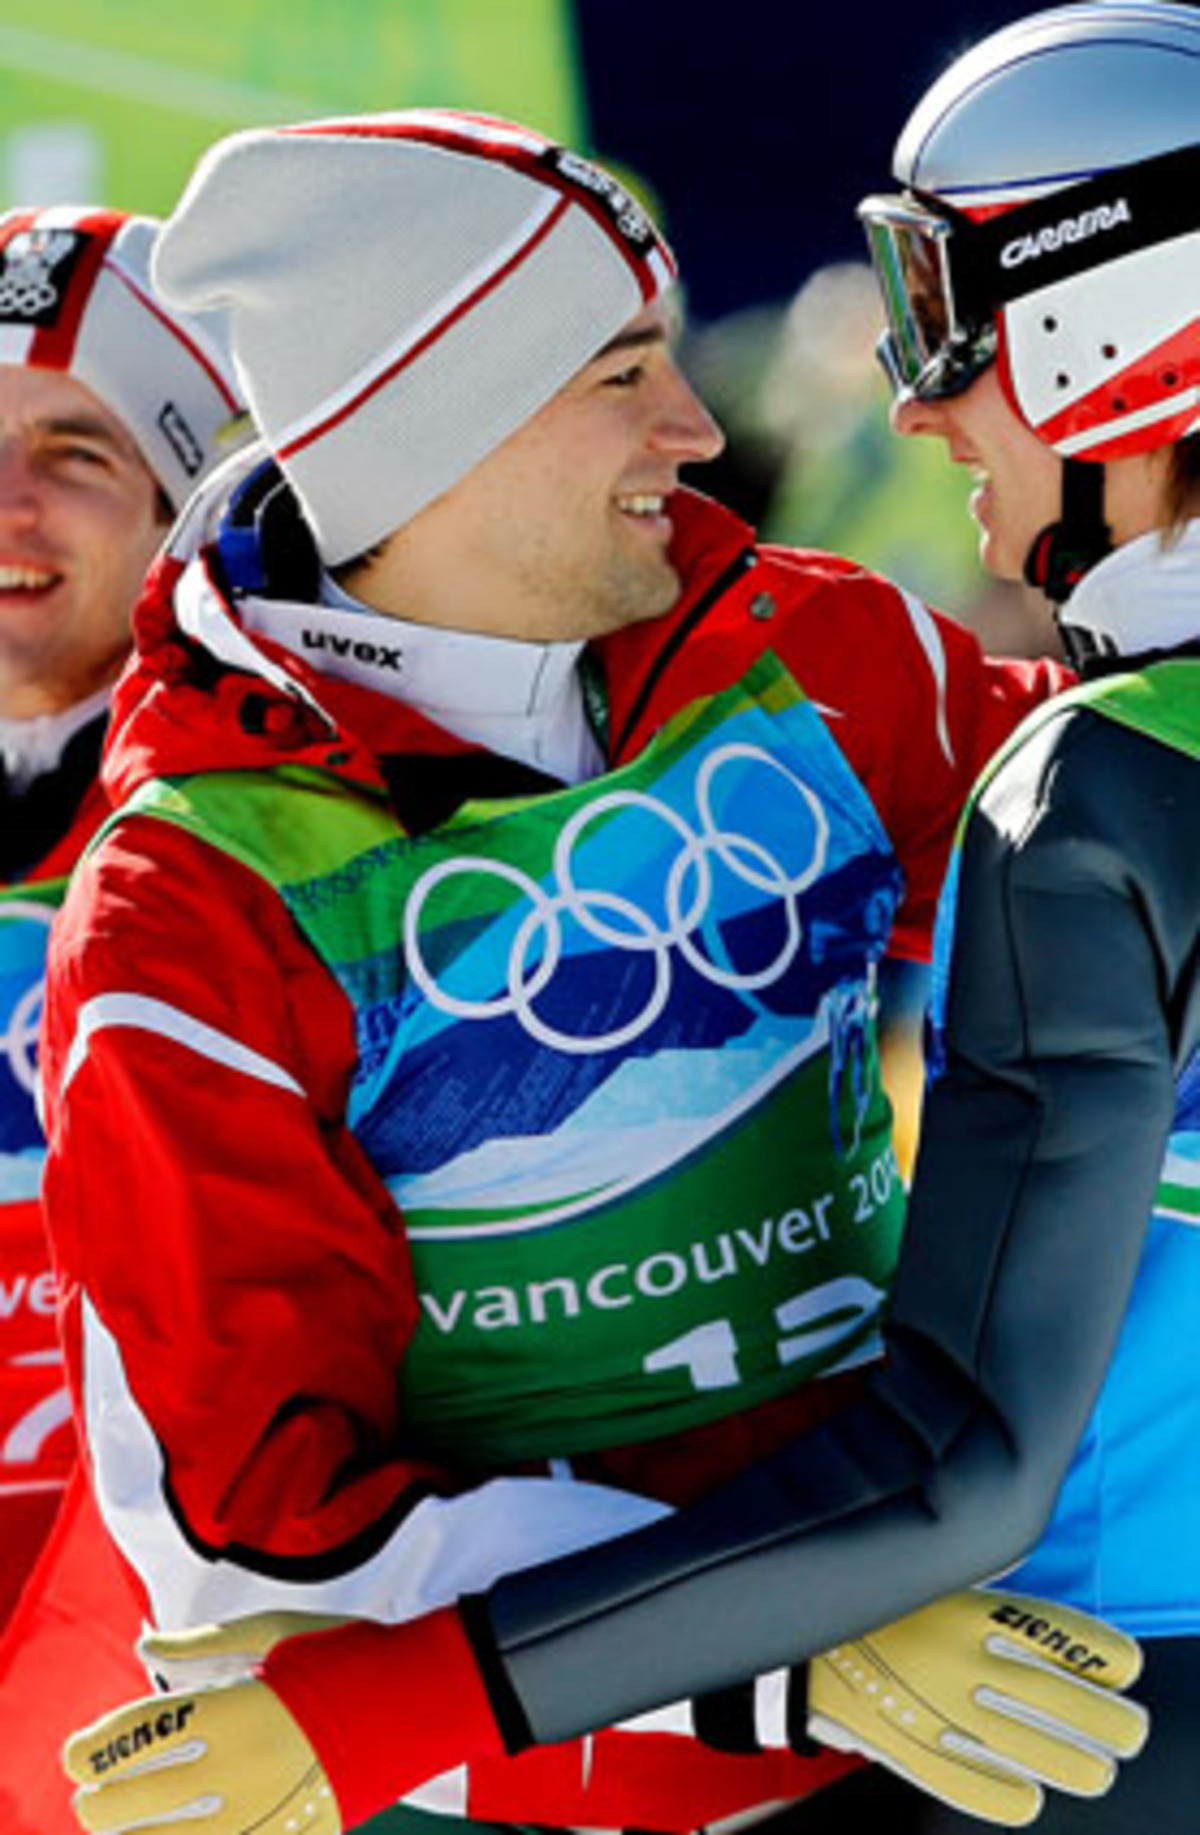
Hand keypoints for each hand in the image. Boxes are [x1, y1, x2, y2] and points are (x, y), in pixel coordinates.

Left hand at [62, 1614, 345, 1834]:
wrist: (426, 1696)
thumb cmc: (349, 1652)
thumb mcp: (275, 1633)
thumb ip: (203, 1644)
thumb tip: (144, 1648)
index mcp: (237, 1708)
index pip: (142, 1736)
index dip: (98, 1749)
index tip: (74, 1756)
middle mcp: (245, 1766)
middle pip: (145, 1799)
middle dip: (103, 1801)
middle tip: (88, 1800)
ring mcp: (271, 1811)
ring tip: (116, 1832)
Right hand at [696, 1587, 1148, 1827]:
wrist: (786, 1637)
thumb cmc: (868, 1604)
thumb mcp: (931, 1581)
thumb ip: (988, 1598)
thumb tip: (1046, 1625)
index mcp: (972, 1611)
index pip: (1070, 1642)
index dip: (1108, 1661)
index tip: (1121, 1669)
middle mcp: (966, 1663)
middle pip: (1070, 1706)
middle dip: (1112, 1725)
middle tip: (1126, 1732)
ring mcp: (942, 1714)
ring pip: (1040, 1755)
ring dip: (1078, 1766)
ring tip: (1093, 1769)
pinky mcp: (914, 1755)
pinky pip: (982, 1791)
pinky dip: (1013, 1798)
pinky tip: (1028, 1795)